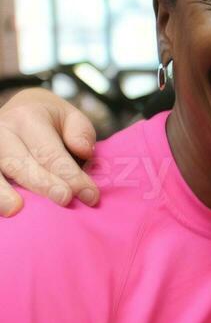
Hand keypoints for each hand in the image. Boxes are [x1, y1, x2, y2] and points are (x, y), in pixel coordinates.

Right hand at [0, 89, 99, 215]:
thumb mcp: (71, 117)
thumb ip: (81, 132)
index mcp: (28, 118)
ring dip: (4, 192)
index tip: (90, 195)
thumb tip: (83, 150)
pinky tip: (5, 210)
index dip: (70, 175)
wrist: (20, 111)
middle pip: (21, 163)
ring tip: (14, 210)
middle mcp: (3, 131)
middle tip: (64, 199)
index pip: (50, 152)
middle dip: (43, 184)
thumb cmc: (51, 122)